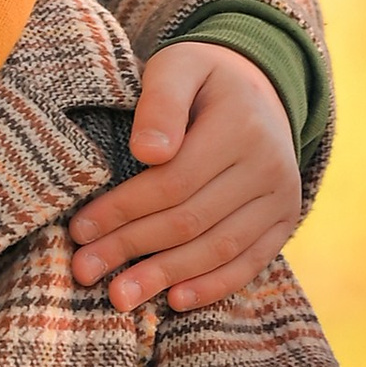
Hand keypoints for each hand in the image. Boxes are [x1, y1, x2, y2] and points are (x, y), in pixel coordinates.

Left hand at [70, 41, 297, 311]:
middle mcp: (269, 165)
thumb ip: (161, 101)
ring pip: (218, 248)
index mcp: (240, 125)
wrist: (261, 85)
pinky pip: (250, 262)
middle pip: (191, 220)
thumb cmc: (203, 78)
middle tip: (85, 270)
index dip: (124, 210)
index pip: (173, 181)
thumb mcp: (179, 66)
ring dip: (165, 276)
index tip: (80, 229)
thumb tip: (149, 152)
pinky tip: (175, 300)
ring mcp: (282, 197)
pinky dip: (213, 286)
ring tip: (119, 297)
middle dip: (132, 248)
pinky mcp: (285, 220)